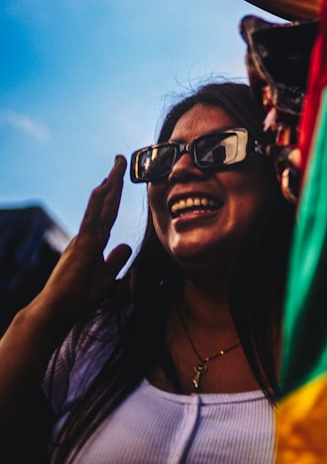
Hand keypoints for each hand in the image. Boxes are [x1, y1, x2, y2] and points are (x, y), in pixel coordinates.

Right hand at [30, 156, 132, 332]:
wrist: (57, 311)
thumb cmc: (77, 298)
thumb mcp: (105, 278)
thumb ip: (114, 261)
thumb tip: (125, 245)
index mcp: (94, 243)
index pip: (108, 213)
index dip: (116, 196)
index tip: (120, 178)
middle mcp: (88, 236)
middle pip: (105, 203)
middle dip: (114, 181)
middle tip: (121, 159)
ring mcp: (84, 239)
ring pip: (99, 206)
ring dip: (110, 184)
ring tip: (118, 165)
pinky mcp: (81, 246)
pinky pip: (91, 219)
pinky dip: (98, 202)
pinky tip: (104, 187)